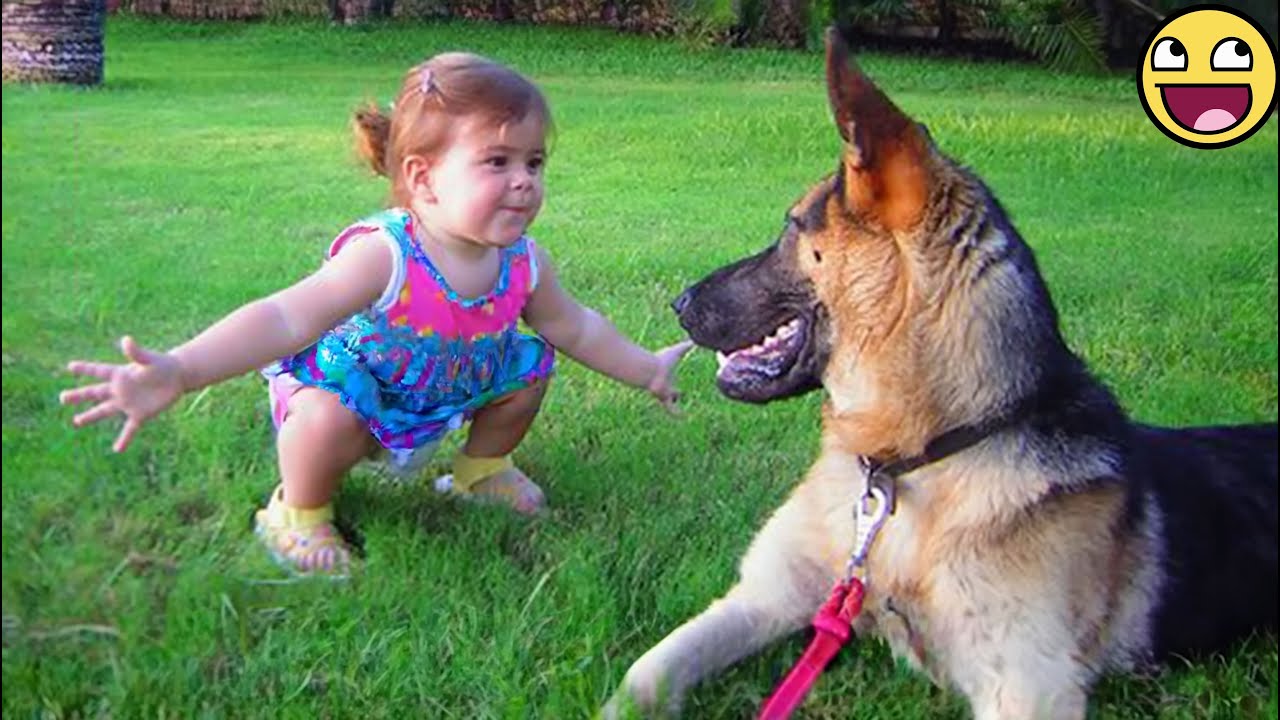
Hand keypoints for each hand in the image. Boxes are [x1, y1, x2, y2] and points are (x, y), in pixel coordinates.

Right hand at [59, 336, 184, 452]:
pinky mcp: (140, 415)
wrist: (177, 377)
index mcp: (120, 374)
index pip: (99, 371)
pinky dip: (124, 439)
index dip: (85, 368)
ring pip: (105, 411)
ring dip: (91, 416)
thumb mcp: (149, 358)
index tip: (70, 366)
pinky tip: (117, 449)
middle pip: (95, 393)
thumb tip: (126, 340)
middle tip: (62, 398)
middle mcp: (120, 390)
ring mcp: (128, 403)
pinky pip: (130, 429)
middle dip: (79, 396)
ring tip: (76, 421)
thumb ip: (136, 352)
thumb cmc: (162, 364)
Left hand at [647, 340, 694, 414]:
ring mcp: (663, 394)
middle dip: (673, 397)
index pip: (671, 386)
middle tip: (677, 402)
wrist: (651, 369)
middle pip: (670, 394)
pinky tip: (682, 418)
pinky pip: (671, 408)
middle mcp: (664, 388)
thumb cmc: (661, 360)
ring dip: (674, 409)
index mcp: (666, 379)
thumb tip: (694, 339)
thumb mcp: (677, 351)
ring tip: (680, 416)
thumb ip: (685, 346)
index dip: (675, 389)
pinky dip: (676, 413)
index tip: (678, 392)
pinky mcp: (663, 398)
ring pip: (669, 404)